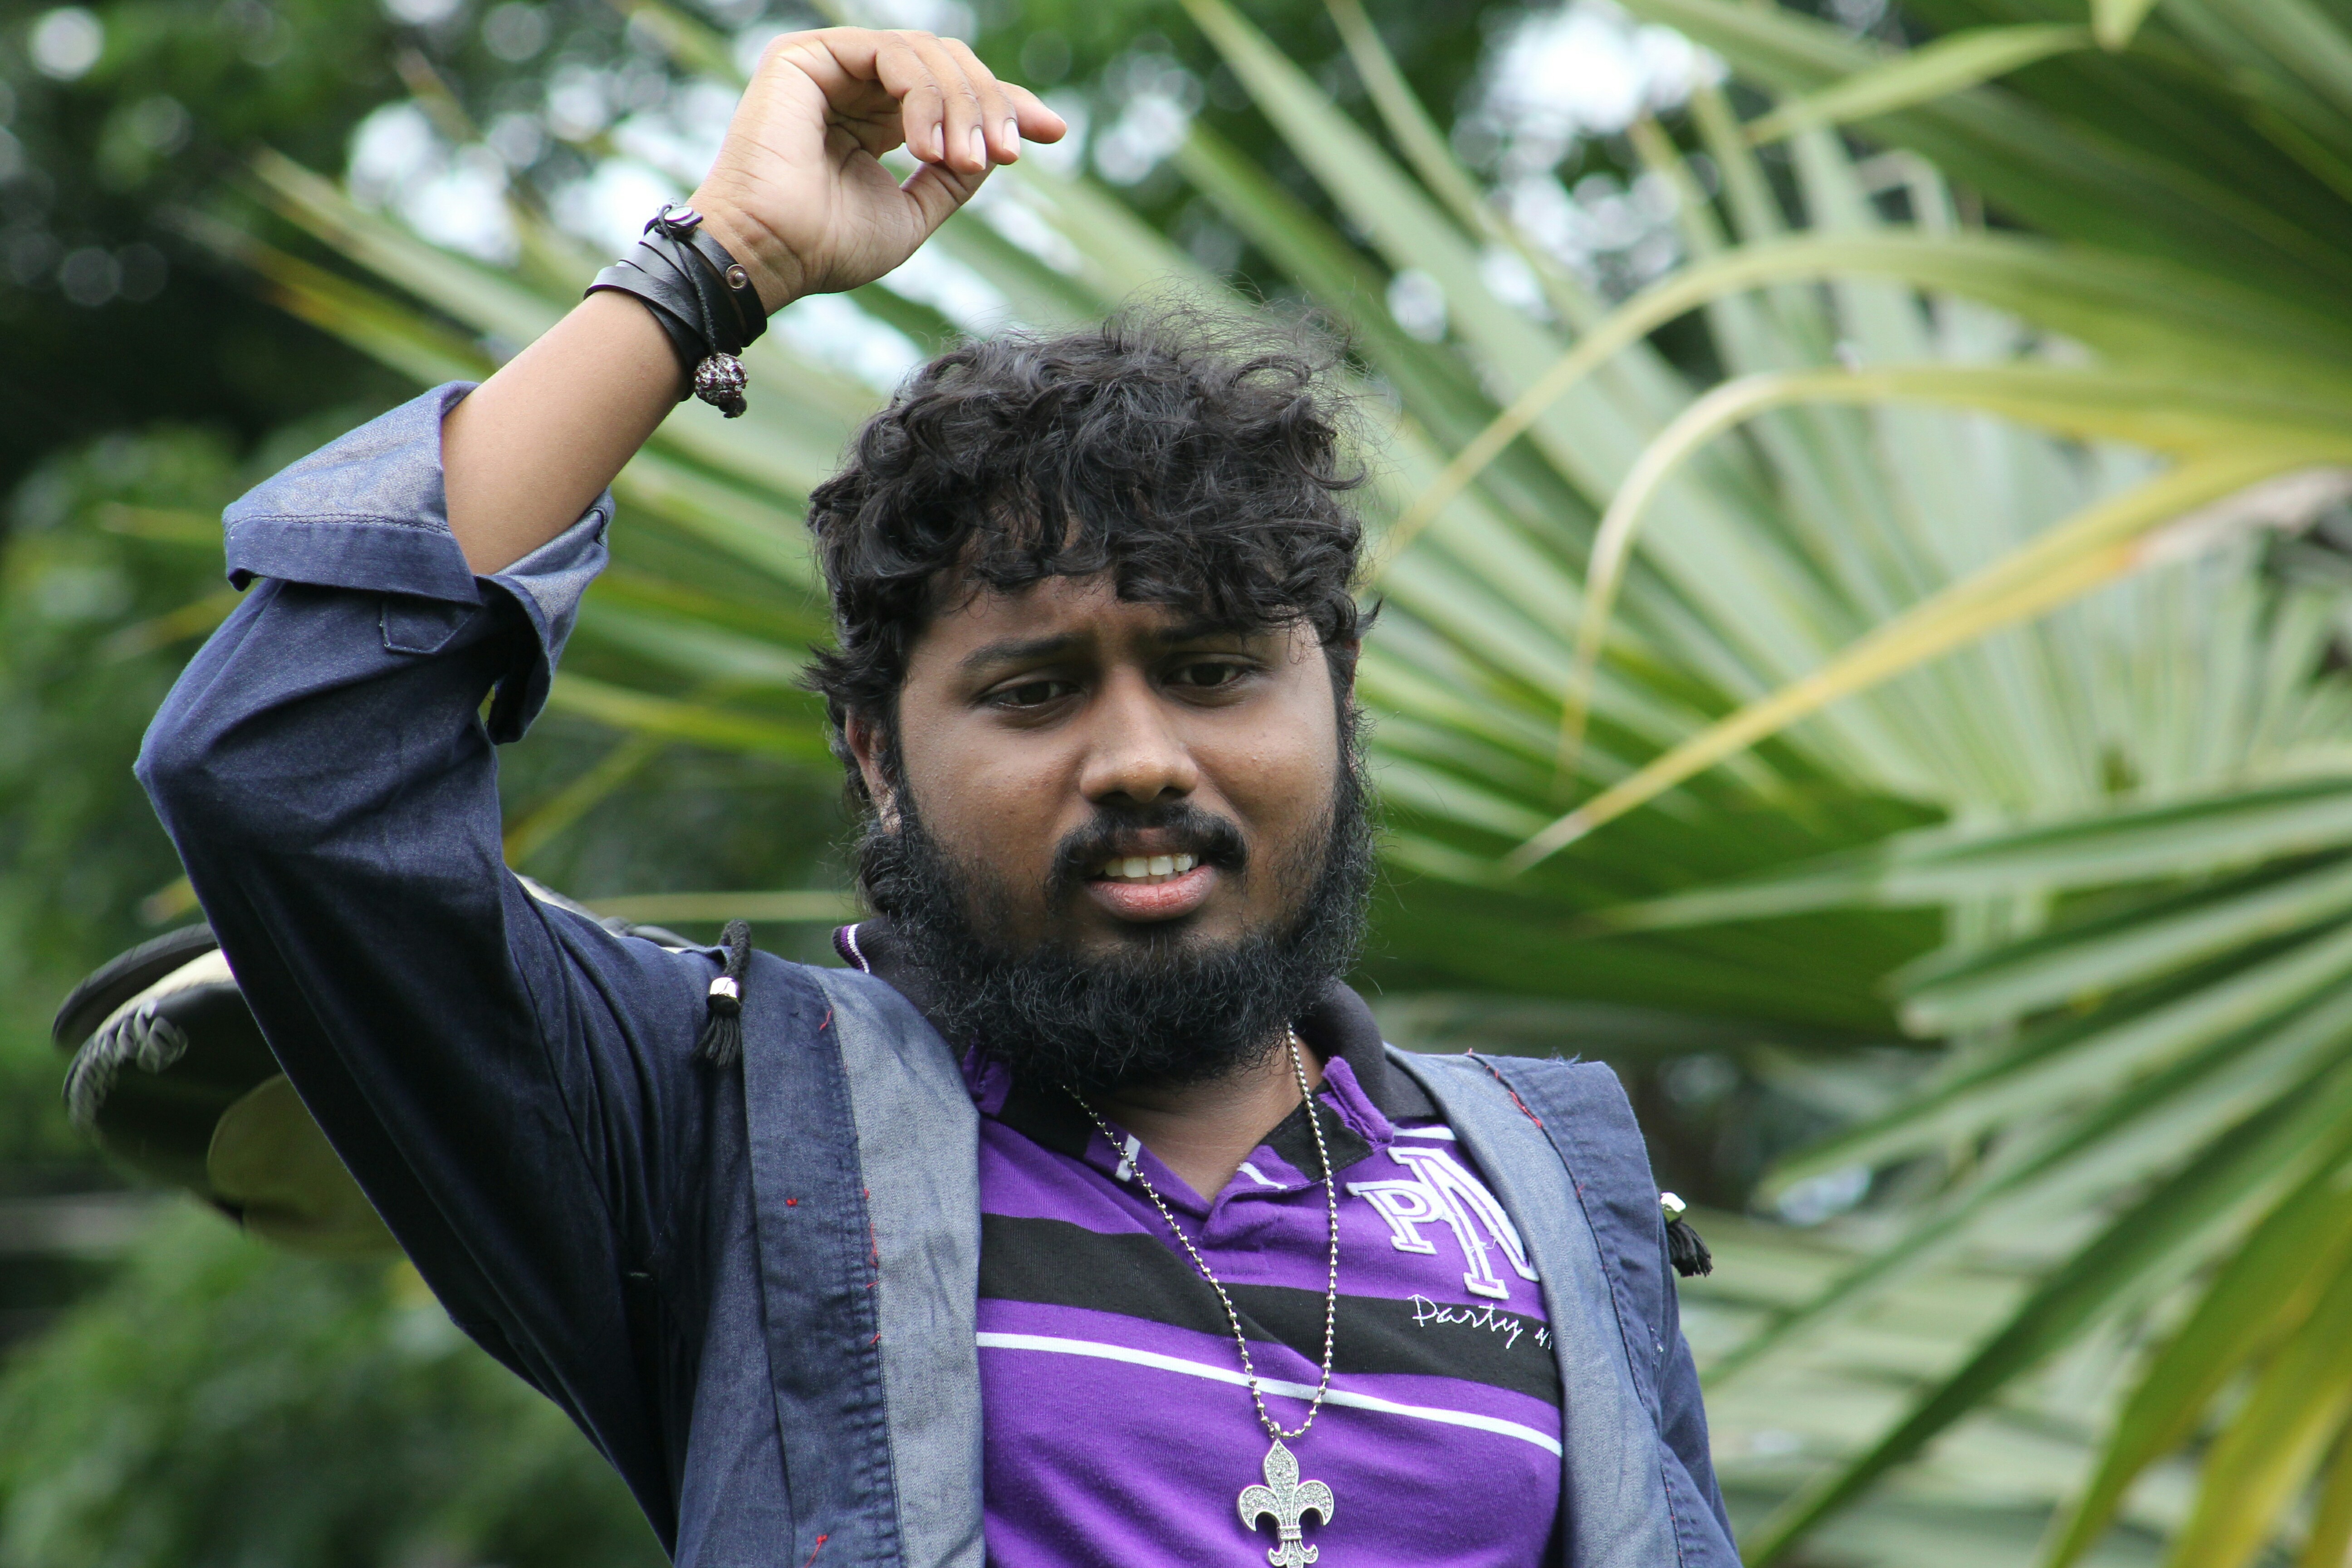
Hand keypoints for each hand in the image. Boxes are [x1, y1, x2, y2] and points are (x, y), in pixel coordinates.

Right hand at [687, 28, 1066, 309]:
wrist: (770, 258)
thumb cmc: (827, 248)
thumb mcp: (914, 214)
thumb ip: (954, 178)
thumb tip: (1001, 145)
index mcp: (875, 120)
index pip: (953, 95)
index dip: (1006, 105)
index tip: (1053, 131)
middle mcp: (854, 87)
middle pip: (949, 67)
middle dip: (991, 104)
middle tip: (1007, 151)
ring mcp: (830, 66)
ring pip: (928, 56)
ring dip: (962, 105)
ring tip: (967, 160)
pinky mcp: (806, 55)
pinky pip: (892, 53)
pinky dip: (924, 95)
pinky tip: (927, 146)